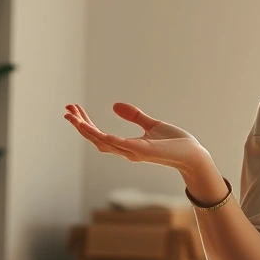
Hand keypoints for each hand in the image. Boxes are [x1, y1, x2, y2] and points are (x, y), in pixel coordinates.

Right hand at [64, 102, 208, 173]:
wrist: (193, 154)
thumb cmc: (175, 143)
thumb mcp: (151, 124)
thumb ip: (134, 116)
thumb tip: (114, 106)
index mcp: (127, 146)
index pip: (99, 135)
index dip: (85, 124)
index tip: (73, 110)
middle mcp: (126, 151)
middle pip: (96, 139)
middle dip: (80, 126)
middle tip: (67, 111)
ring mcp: (133, 152)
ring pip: (103, 143)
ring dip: (87, 131)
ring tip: (72, 117)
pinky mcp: (144, 151)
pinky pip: (121, 145)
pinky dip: (108, 139)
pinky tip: (97, 130)